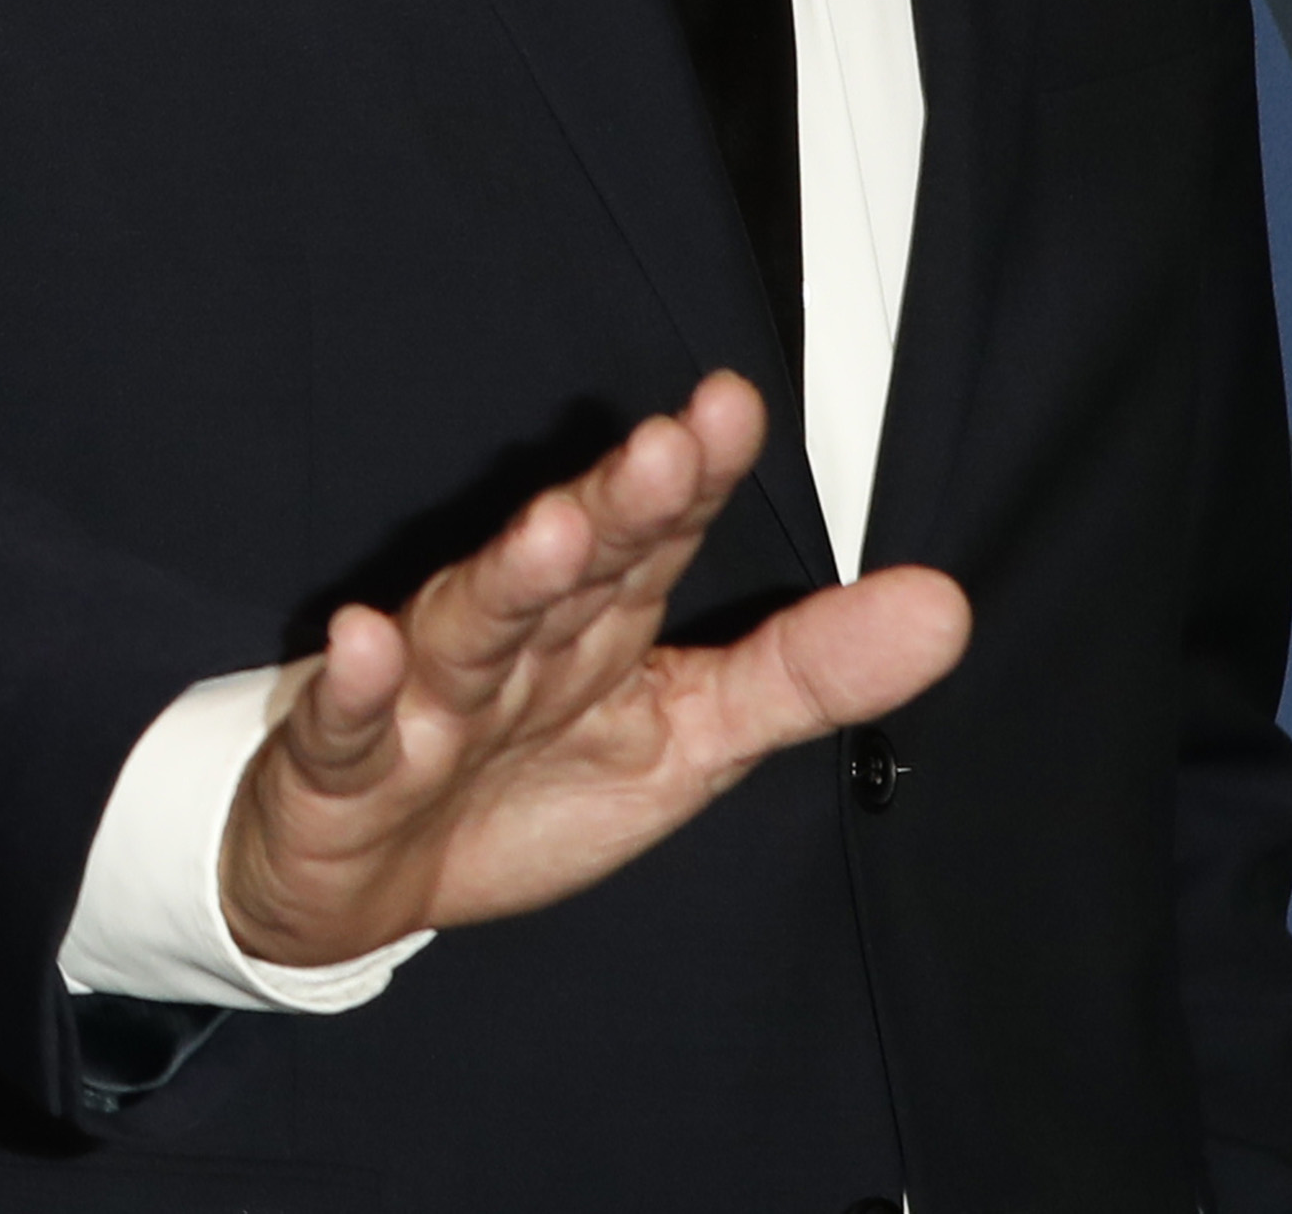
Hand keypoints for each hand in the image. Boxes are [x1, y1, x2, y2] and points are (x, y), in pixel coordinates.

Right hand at [215, 371, 971, 965]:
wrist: (366, 882)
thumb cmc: (526, 788)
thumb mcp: (689, 738)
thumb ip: (806, 672)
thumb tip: (945, 606)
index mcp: (601, 627)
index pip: (657, 538)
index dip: (696, 478)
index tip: (732, 409)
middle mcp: (519, 641)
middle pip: (575, 565)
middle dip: (618, 506)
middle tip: (668, 449)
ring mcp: (429, 697)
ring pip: (471, 627)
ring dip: (508, 580)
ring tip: (551, 532)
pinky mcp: (346, 765)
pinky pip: (350, 727)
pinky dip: (354, 690)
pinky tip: (364, 644)